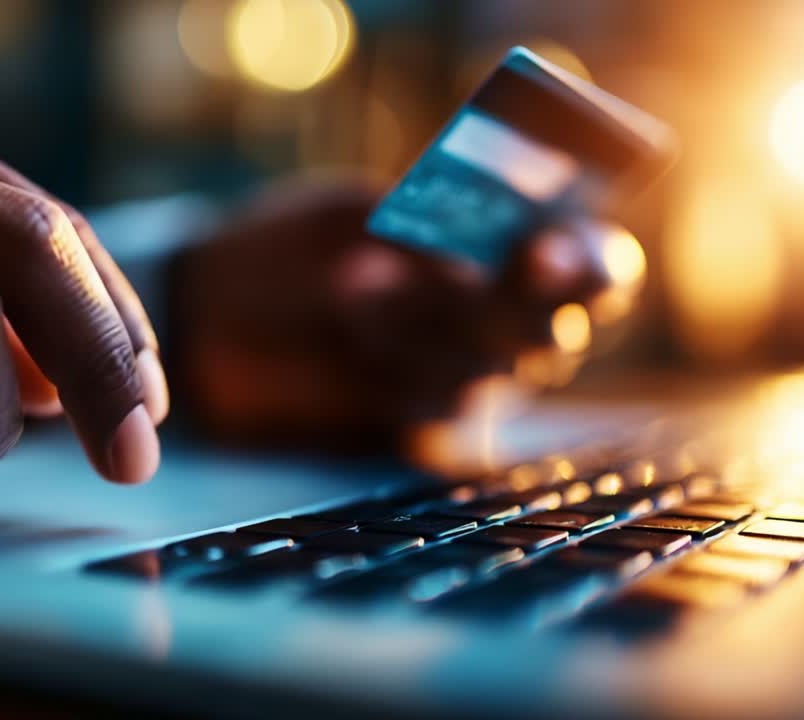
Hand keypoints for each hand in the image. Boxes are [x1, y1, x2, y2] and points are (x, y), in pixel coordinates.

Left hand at [172, 181, 639, 447]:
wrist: (207, 317)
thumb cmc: (289, 247)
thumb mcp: (347, 214)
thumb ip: (416, 227)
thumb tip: (468, 259)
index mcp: (510, 259)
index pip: (595, 268)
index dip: (591, 261)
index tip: (556, 242)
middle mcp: (502, 330)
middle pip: (550, 329)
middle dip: (521, 296)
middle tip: (512, 259)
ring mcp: (462, 388)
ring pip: (484, 369)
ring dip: (424, 318)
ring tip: (352, 278)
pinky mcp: (414, 439)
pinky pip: (437, 422)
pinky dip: (398, 372)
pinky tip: (350, 315)